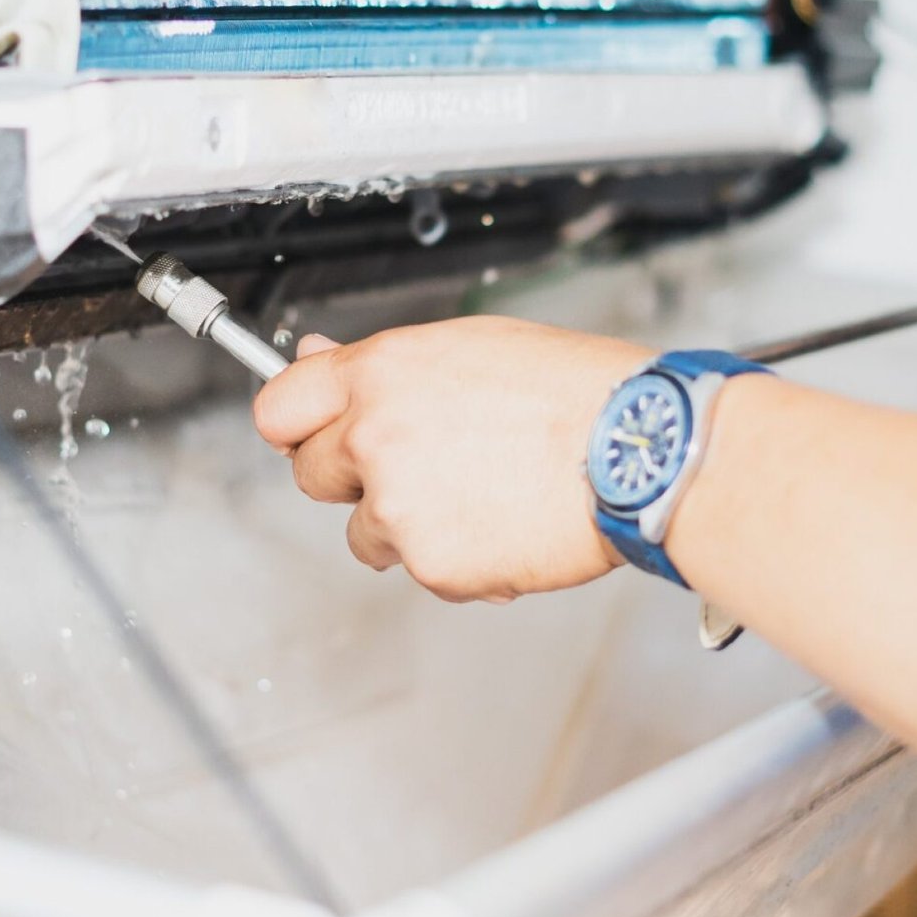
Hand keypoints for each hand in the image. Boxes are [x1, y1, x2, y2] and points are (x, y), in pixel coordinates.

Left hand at [252, 316, 650, 602]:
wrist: (637, 450)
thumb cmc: (573, 391)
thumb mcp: (469, 346)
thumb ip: (383, 365)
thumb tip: (318, 358)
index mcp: (381, 373)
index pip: (280, 403)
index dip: (295, 423)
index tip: (306, 435)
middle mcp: (375, 436)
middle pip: (310, 474)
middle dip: (354, 477)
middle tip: (422, 466)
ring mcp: (399, 505)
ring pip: (366, 532)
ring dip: (407, 524)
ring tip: (481, 494)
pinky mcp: (432, 563)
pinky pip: (420, 570)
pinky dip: (455, 559)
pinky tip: (504, 525)